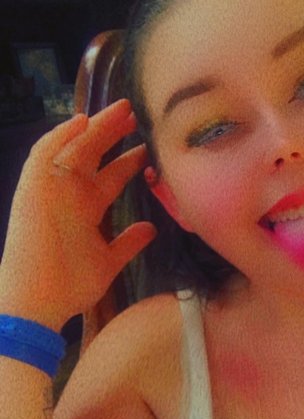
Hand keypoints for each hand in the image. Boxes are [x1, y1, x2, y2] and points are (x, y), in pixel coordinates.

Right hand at [0, 100, 155, 329]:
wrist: (37, 303)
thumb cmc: (70, 286)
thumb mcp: (108, 261)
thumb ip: (128, 243)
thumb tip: (151, 228)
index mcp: (86, 209)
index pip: (109, 177)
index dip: (127, 161)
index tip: (147, 149)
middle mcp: (70, 195)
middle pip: (94, 156)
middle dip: (114, 135)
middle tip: (136, 117)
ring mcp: (51, 190)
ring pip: (74, 148)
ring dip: (95, 128)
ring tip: (121, 111)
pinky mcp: (33, 190)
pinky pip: (44, 155)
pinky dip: (60, 136)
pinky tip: (82, 120)